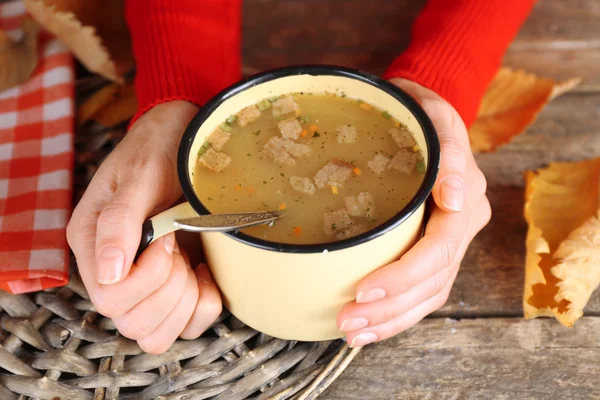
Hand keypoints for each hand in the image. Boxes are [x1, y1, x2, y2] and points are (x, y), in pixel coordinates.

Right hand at [67, 101, 221, 353]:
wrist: (186, 139)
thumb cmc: (158, 151)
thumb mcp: (140, 177)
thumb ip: (120, 221)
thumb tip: (108, 272)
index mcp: (91, 244)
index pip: (109, 299)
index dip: (147, 278)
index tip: (166, 238)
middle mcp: (113, 272)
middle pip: (133, 323)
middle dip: (169, 289)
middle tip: (179, 246)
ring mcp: (145, 285)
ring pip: (157, 335)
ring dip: (185, 303)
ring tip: (192, 262)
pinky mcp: (176, 288)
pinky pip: (188, 326)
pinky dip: (204, 307)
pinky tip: (206, 273)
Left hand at [337, 78, 490, 346]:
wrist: (421, 118)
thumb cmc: (419, 114)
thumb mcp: (433, 117)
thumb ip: (448, 152)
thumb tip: (455, 200)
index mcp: (466, 201)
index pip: (439, 249)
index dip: (403, 275)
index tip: (363, 289)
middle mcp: (462, 229)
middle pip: (432, 282)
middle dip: (389, 307)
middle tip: (346, 321)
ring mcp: (448, 244)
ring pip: (427, 296)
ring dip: (390, 320)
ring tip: (352, 332)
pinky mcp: (431, 252)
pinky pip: (421, 293)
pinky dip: (395, 314)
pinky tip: (368, 327)